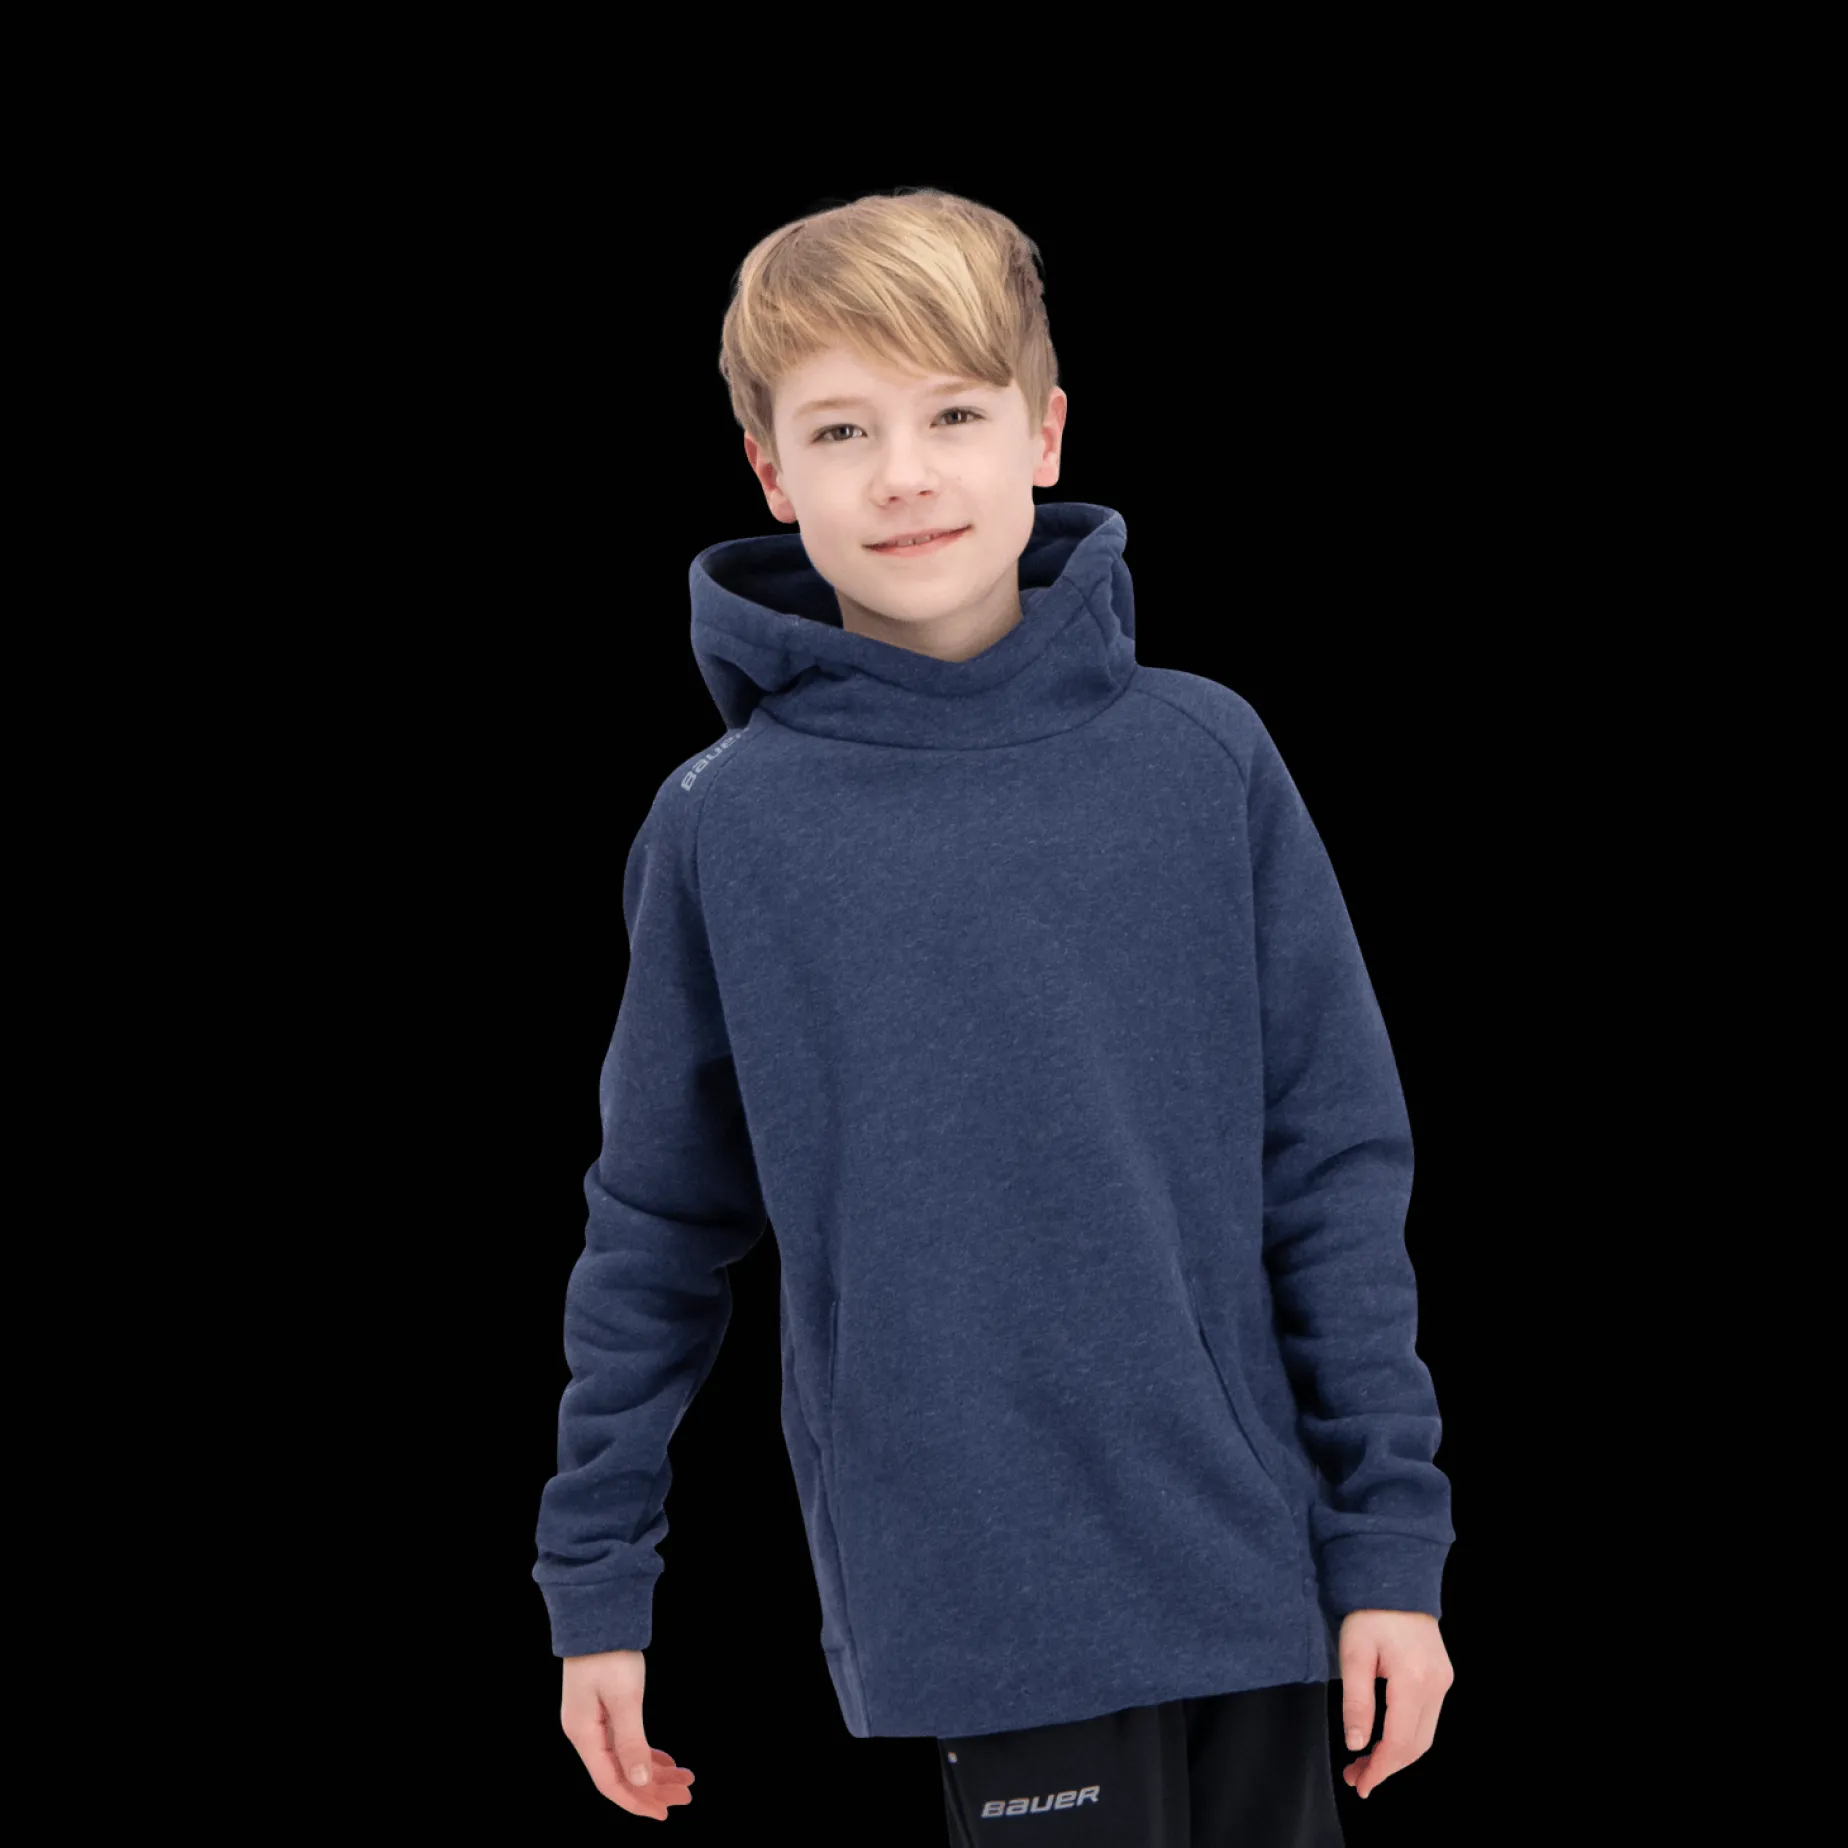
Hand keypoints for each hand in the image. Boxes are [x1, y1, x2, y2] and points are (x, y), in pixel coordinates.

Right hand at [560, 1648, 696, 1821]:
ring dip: (654, 1771)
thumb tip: (641, 1782)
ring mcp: (593, 1721)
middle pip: (620, 1773)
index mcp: (583, 1735)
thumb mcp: (624, 1699)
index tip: (663, 1812)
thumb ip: (631, 1743)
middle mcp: (585, 1733)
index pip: (610, 1782)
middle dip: (652, 1787)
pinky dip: (646, 1752)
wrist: (598, 1612)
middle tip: (685, 1794)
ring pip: (625, 1758)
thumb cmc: (608, 1653)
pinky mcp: (602, 1709)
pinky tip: (666, 1761)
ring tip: (683, 1779)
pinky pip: (624, 1741)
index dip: (637, 1801)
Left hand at [1337, 1610, 1453, 1800]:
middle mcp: (1436, 1684)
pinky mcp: (1442, 1677)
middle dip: (1387, 1767)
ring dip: (1397, 1755)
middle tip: (1358, 1778)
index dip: (1380, 1768)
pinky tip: (1385, 1740)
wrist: (1394, 1580)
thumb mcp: (1353, 1654)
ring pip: (1424, 1736)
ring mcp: (1443, 1681)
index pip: (1400, 1740)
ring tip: (1365, 1764)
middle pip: (1416, 1745)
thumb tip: (1356, 1744)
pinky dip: (1407, 1737)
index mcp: (1413, 1678)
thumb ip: (1356, 1702)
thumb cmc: (1369, 1612)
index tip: (1361, 1783)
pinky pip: (1427, 1719)